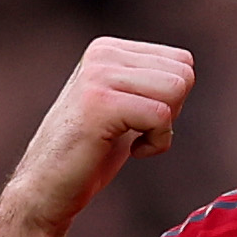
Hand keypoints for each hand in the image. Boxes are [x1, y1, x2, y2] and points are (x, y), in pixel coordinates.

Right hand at [0, 37, 196, 236]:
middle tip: (135, 131)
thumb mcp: (124, 105)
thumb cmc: (91, 153)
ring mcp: (99, 75)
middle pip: (183, 74)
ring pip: (176, 90)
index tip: (140, 119)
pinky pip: (162, 116)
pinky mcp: (101, 103)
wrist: (48, 187)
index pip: (181, 61)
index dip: (173, 100)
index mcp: (108, 49)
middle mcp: (102, 54)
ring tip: (129, 138)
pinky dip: (156, 143)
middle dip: (172, 111)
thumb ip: (150, 82)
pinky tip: (132, 151)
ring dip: (163, 127)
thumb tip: (188, 70)